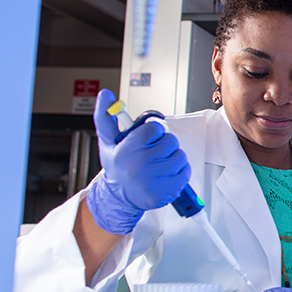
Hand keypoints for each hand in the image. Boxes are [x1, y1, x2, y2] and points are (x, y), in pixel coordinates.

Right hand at [86, 90, 190, 234]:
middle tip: (152, 154)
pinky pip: (185, 171)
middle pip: (170, 141)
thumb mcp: (108, 141)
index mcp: (125, 150)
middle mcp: (139, 165)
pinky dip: (179, 172)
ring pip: (179, 156)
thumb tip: (106, 95)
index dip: (153, 132)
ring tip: (158, 165)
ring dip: (173, 158)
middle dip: (164, 145)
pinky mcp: (166, 192)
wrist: (119, 197)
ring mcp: (153, 180)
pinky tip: (165, 175)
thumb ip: (106, 116)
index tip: (146, 140)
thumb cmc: (117, 166)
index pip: (155, 128)